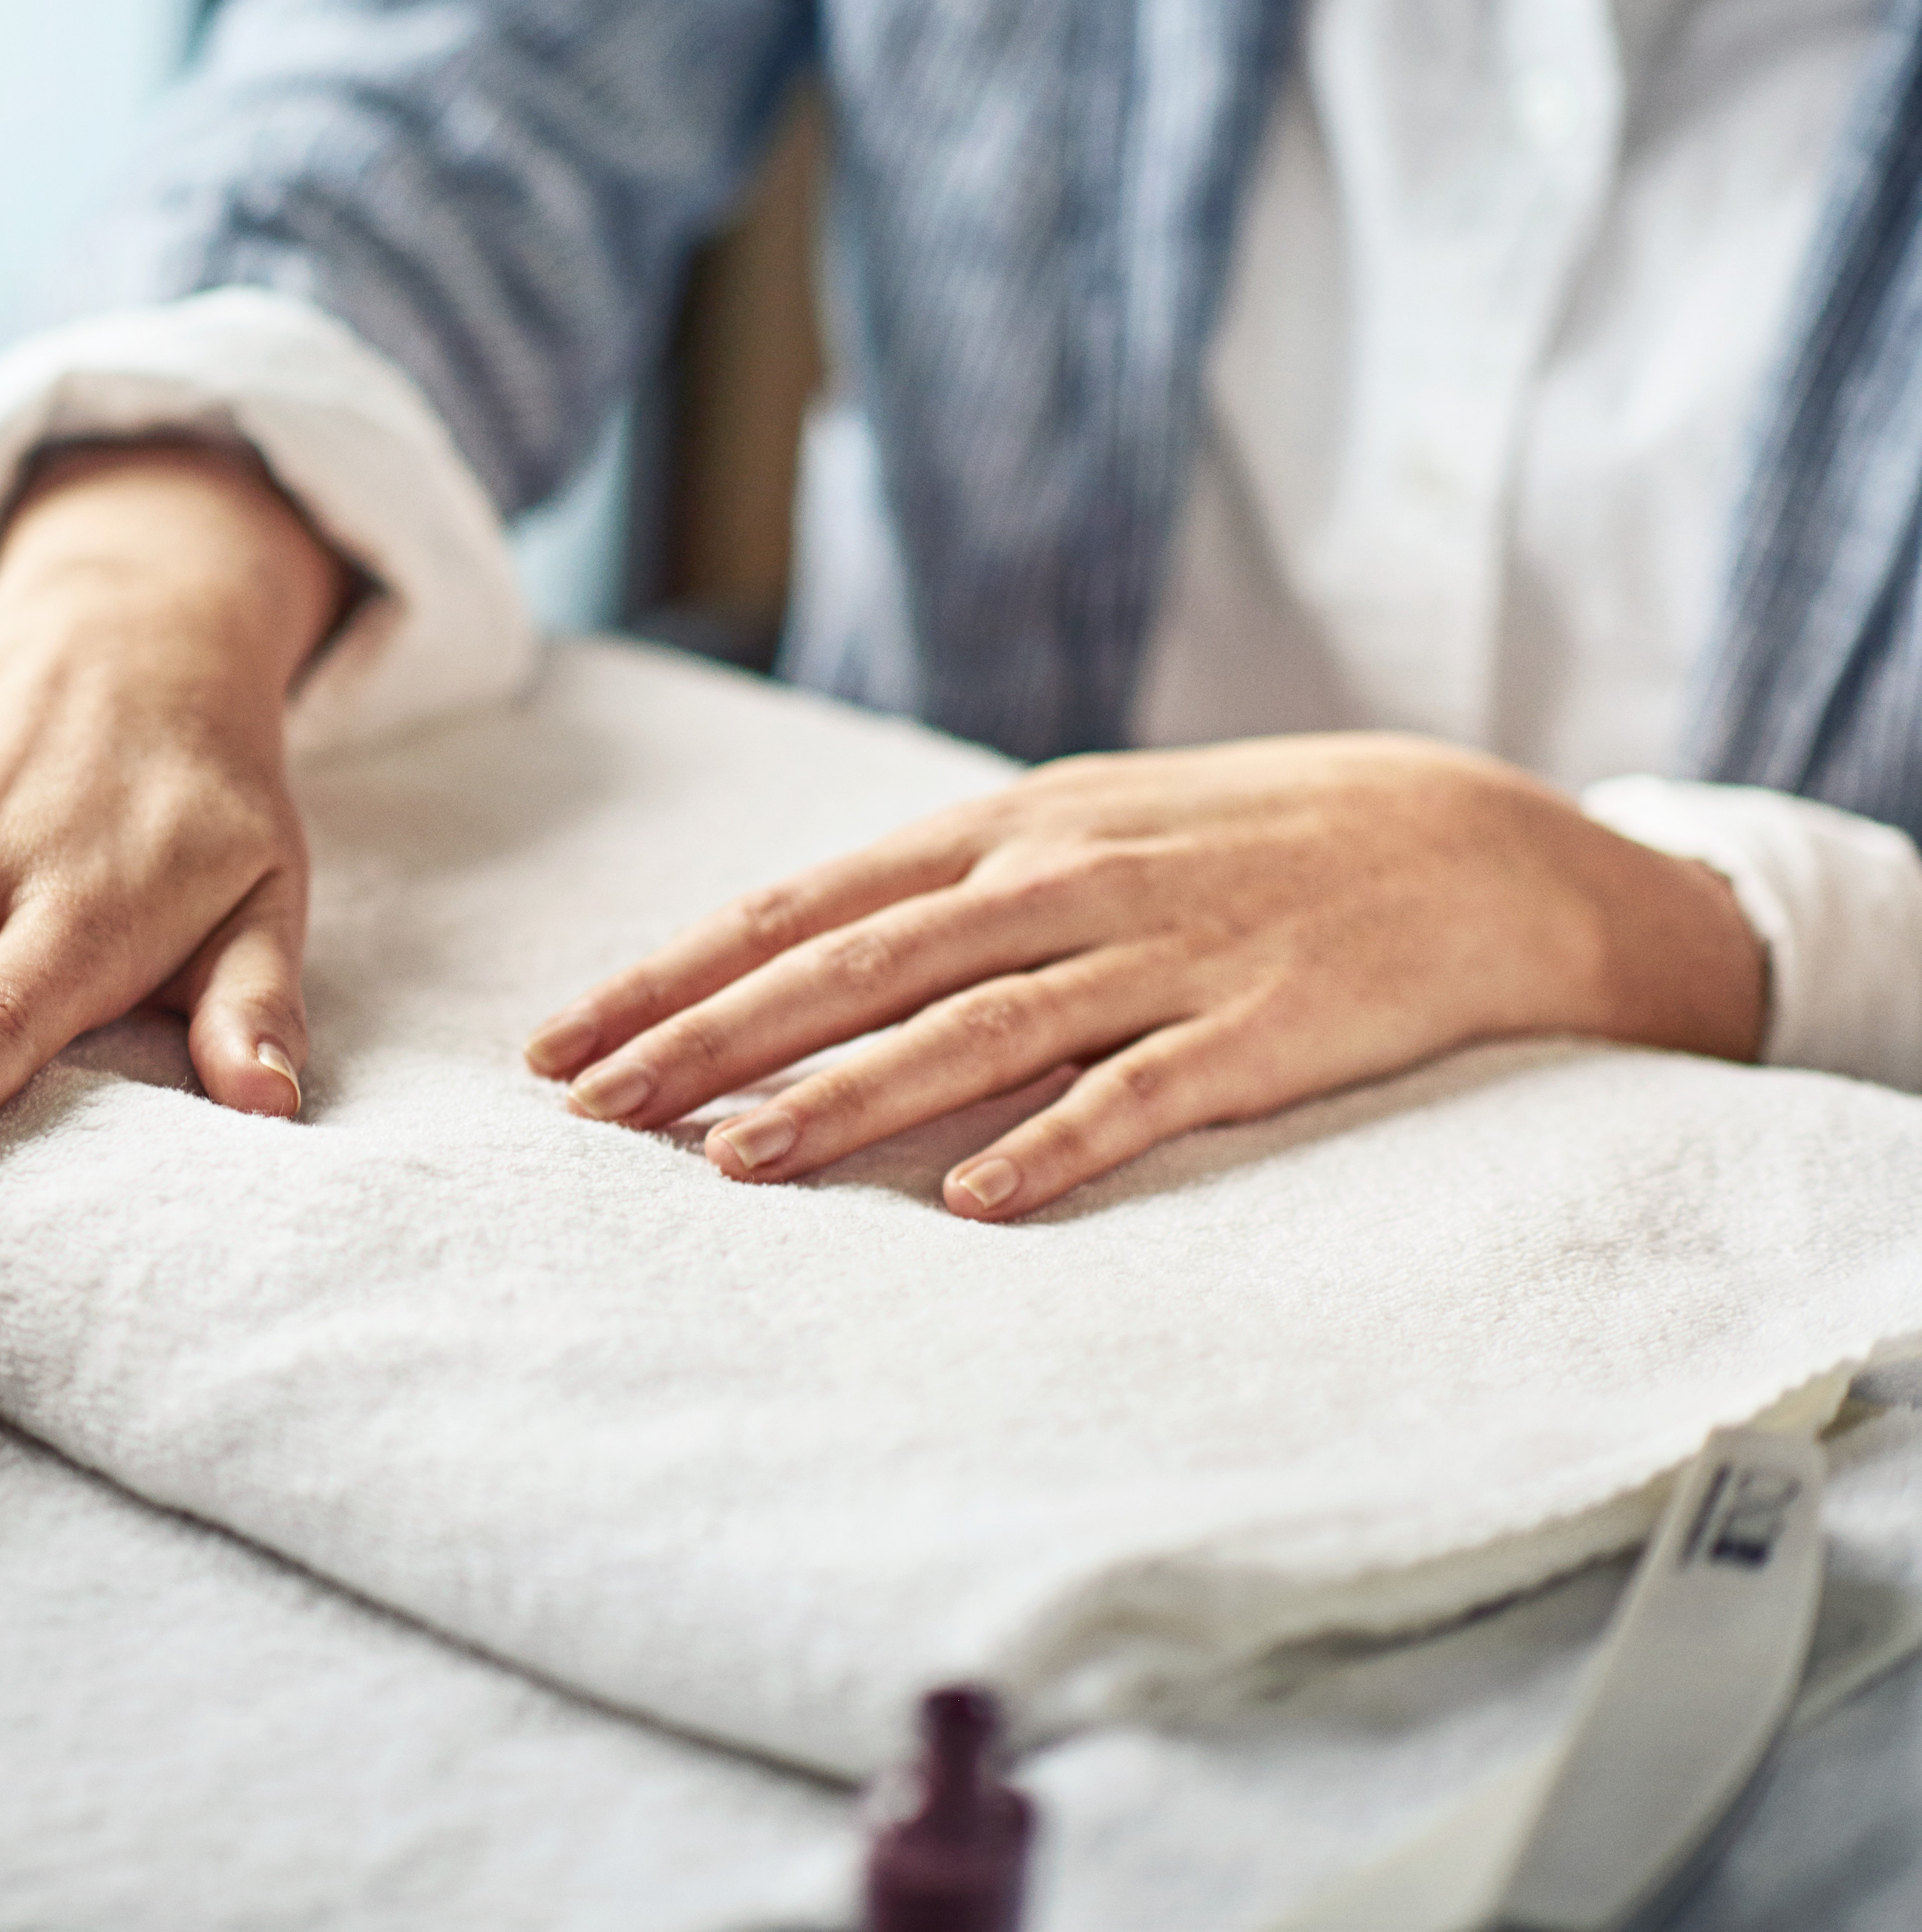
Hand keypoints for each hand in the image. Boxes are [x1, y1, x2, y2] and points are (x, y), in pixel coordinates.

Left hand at [526, 733, 1767, 1220]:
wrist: (1471, 842)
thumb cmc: (1239, 843)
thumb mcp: (1074, 830)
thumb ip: (942, 894)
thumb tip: (790, 965)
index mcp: (998, 834)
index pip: (794, 912)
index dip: (671, 978)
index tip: (560, 1047)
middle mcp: (1057, 883)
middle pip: (847, 969)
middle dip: (705, 1042)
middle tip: (589, 1114)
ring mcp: (1159, 955)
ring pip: (969, 1030)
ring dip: (845, 1098)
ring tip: (733, 1163)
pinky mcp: (1261, 1030)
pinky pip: (1141, 1095)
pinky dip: (1056, 1145)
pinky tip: (976, 1202)